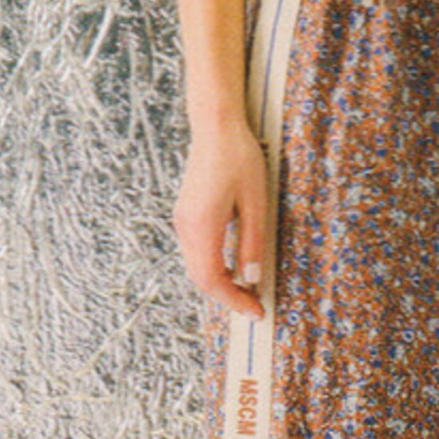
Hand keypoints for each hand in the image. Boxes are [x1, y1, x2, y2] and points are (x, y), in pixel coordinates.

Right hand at [171, 117, 267, 318]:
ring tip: (247, 292)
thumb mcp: (255, 202)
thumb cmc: (238, 158)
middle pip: (201, 278)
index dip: (233, 300)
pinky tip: (234, 268)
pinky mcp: (186, 216)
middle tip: (253, 306)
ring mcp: (183, 222)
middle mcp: (187, 226)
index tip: (255, 311)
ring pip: (197, 268)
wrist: (215, 127)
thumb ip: (252, 243)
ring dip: (220, 284)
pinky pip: (197, 253)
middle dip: (227, 297)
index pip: (213, 278)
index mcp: (203, 224)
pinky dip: (214, 268)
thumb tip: (251, 278)